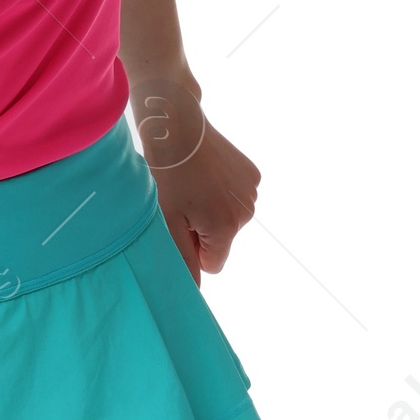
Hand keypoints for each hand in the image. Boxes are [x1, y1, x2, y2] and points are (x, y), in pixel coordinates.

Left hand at [136, 92, 259, 281]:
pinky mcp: (252, 173)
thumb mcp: (168, 222)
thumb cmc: (167, 176)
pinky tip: (207, 172)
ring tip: (193, 184)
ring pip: (229, 219)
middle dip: (203, 228)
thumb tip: (193, 291)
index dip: (193, 248)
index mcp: (226, 227)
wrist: (178, 128)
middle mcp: (247, 211)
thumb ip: (183, 260)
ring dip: (211, 209)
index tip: (180, 223)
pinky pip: (236, 197)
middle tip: (183, 200)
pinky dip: (221, 191)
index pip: (213, 264)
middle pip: (222, 240)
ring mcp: (252, 191)